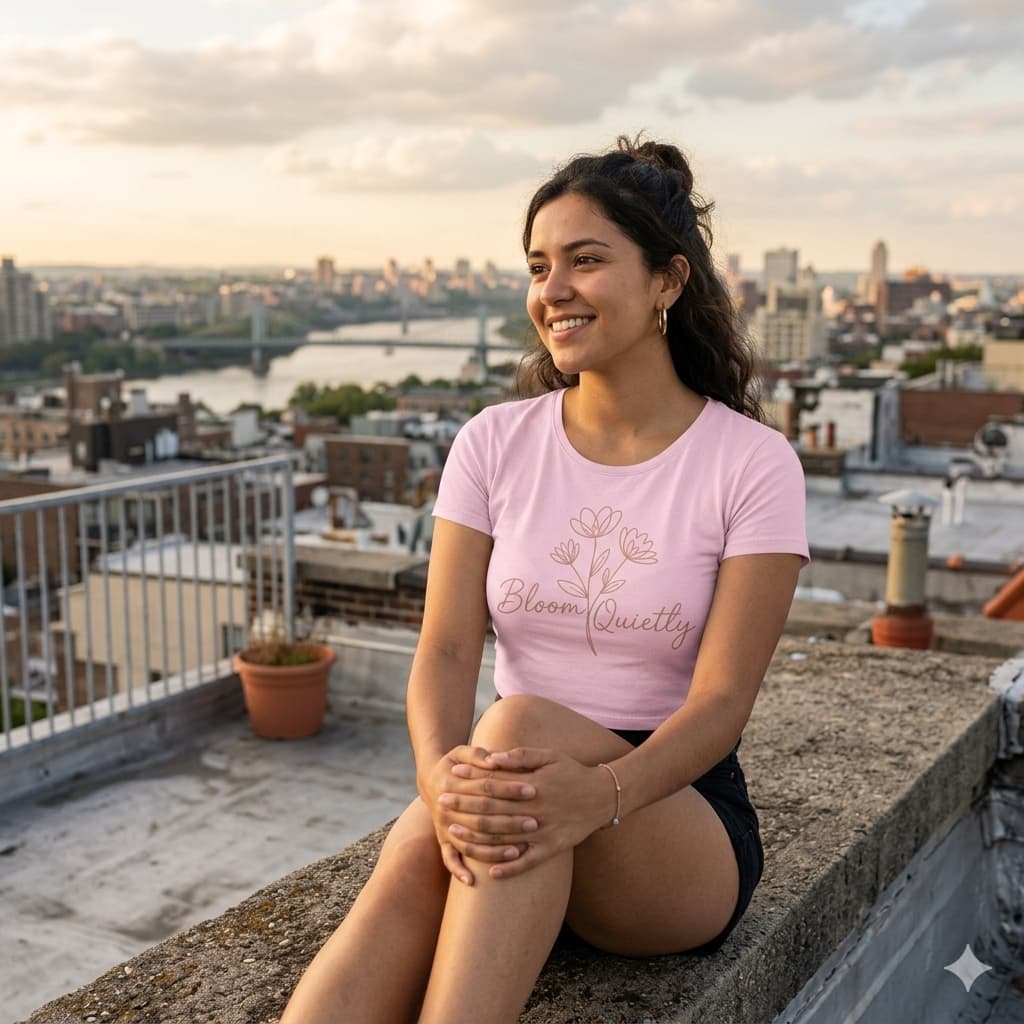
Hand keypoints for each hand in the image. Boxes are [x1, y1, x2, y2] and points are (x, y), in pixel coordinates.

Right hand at [420, 746, 539, 885]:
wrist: (430, 780)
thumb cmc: (455, 763)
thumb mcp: (462, 752)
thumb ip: (478, 754)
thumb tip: (495, 760)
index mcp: (451, 783)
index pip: (486, 786)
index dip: (510, 787)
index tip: (533, 789)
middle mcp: (445, 808)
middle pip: (481, 817)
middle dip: (510, 821)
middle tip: (535, 823)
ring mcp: (444, 827)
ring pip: (470, 842)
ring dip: (494, 849)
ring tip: (519, 850)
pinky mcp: (443, 840)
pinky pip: (449, 859)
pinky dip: (459, 871)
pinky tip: (473, 881)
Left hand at [446, 747, 617, 880]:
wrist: (604, 796)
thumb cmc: (572, 771)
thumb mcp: (549, 756)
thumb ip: (520, 757)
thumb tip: (492, 758)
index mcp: (533, 785)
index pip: (494, 782)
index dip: (471, 779)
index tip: (450, 776)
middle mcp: (536, 810)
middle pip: (493, 810)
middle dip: (464, 807)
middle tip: (441, 803)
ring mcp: (544, 832)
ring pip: (504, 838)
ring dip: (477, 837)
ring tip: (453, 834)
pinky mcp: (553, 849)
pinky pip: (528, 863)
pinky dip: (510, 868)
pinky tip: (490, 872)